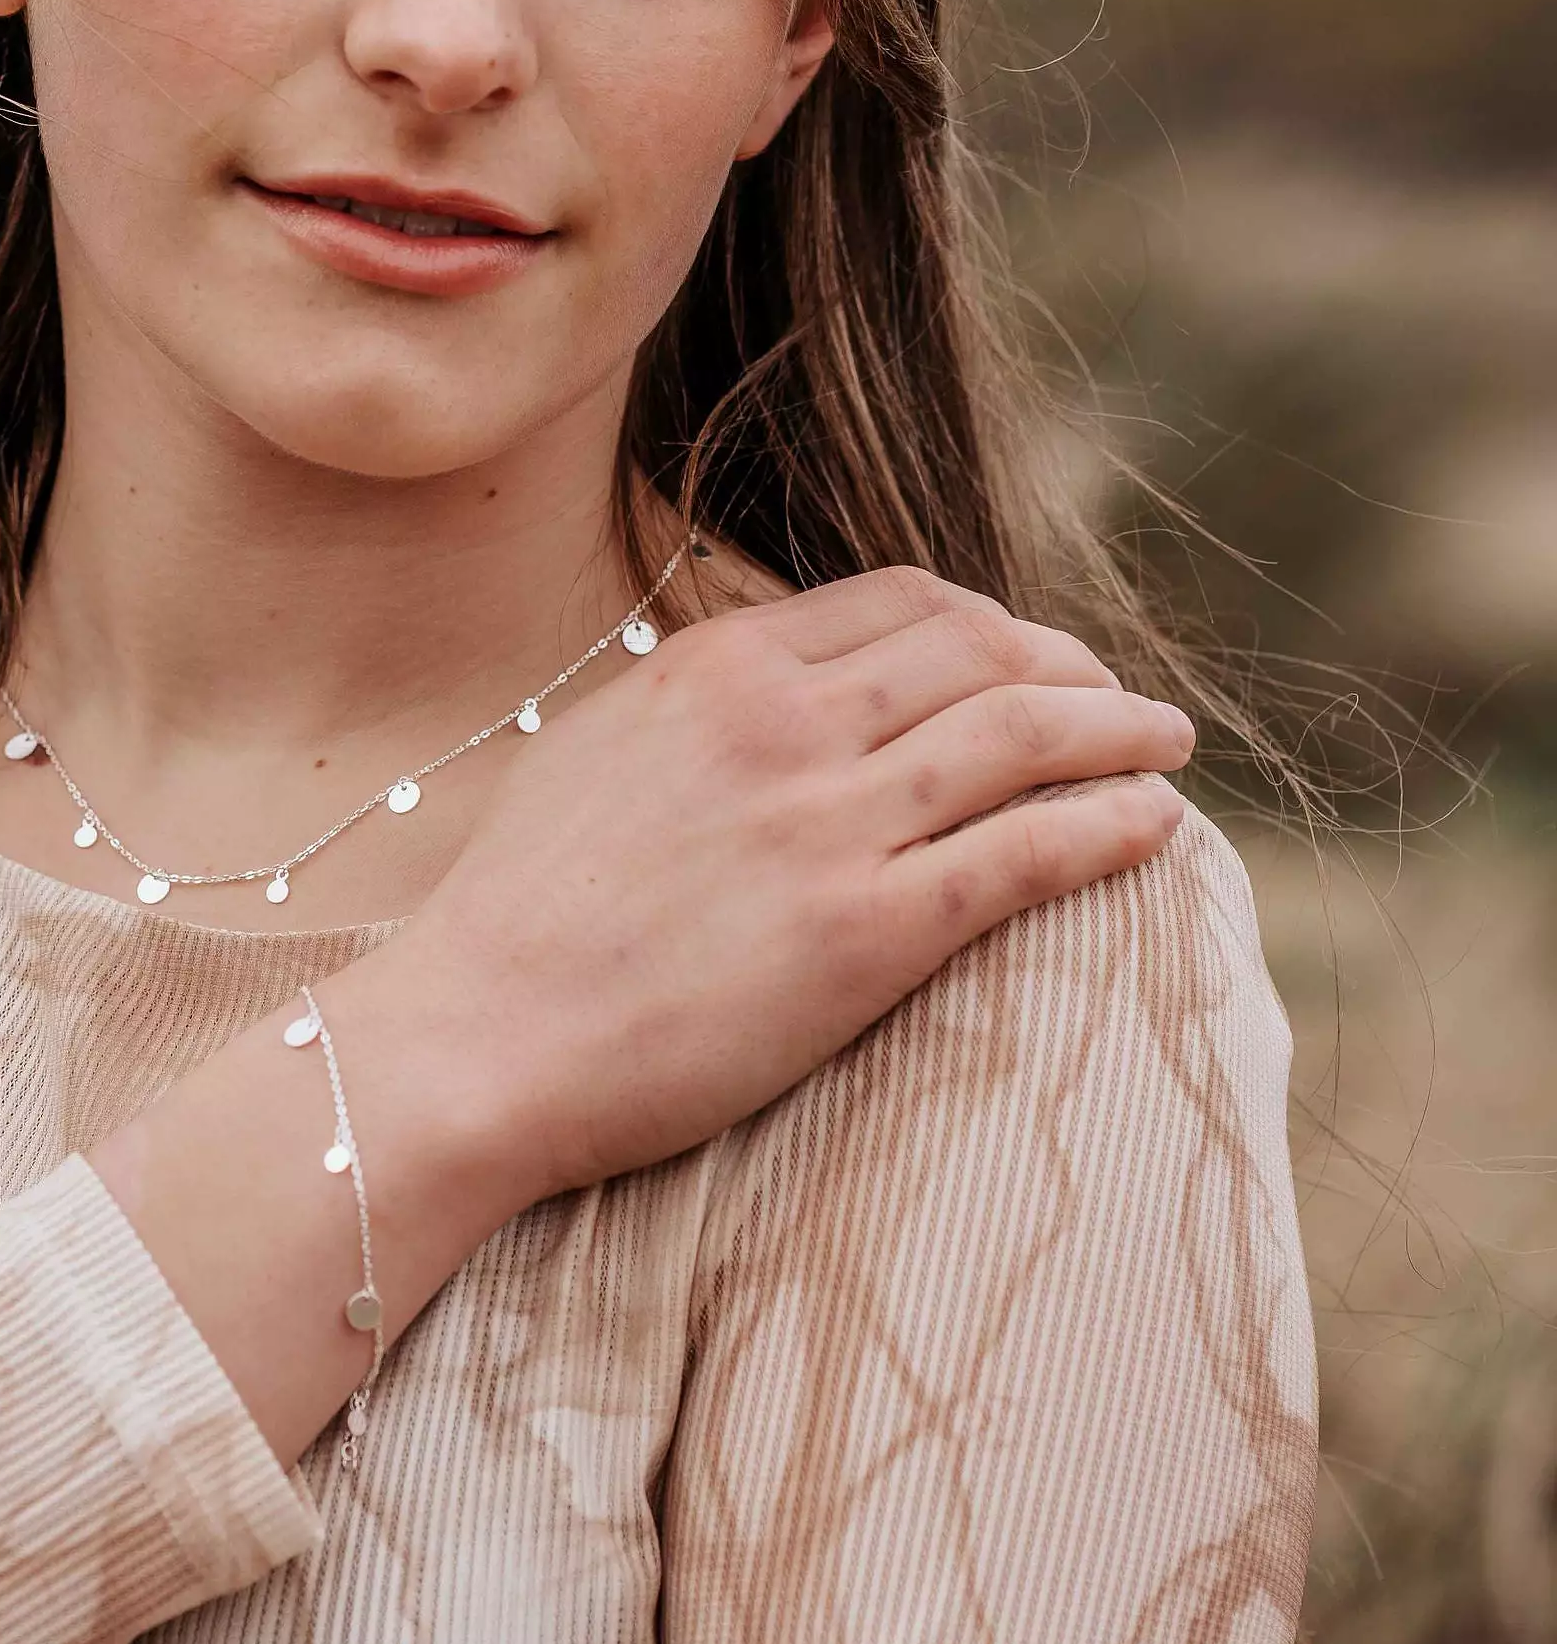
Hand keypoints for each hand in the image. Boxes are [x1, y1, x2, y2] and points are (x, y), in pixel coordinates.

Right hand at [342, 566, 1192, 1209]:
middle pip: (983, 652)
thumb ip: (692, 707)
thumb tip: (760, 685)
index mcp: (716, 668)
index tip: (1026, 657)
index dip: (988, 623)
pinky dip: (1108, 826)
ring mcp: (830, 825)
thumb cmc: (516, 922)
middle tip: (1119, 702)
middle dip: (1073, 668)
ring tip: (1165, 748)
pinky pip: (1027, 853)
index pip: (900, 601)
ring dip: (1120, 731)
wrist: (476, 1042)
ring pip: (1026, 736)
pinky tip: (1152, 827)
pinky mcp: (868, 933)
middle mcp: (783, 723)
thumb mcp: (594, 752)